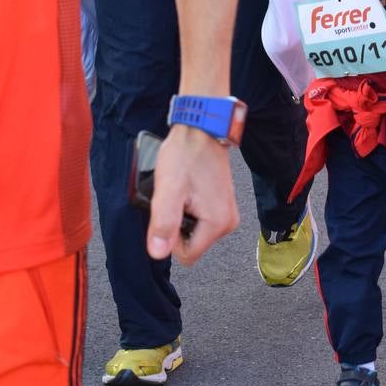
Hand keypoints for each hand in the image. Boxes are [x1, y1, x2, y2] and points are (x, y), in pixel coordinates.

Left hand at [146, 125, 239, 264]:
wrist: (202, 129)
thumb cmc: (186, 154)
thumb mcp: (168, 189)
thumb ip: (163, 223)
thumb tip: (158, 252)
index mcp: (217, 223)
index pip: (187, 255)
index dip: (170, 237)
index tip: (170, 210)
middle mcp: (228, 222)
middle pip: (192, 244)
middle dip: (177, 225)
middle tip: (176, 198)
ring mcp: (227, 213)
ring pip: (194, 232)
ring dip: (182, 215)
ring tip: (181, 191)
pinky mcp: (222, 205)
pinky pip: (200, 219)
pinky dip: (189, 208)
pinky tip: (187, 189)